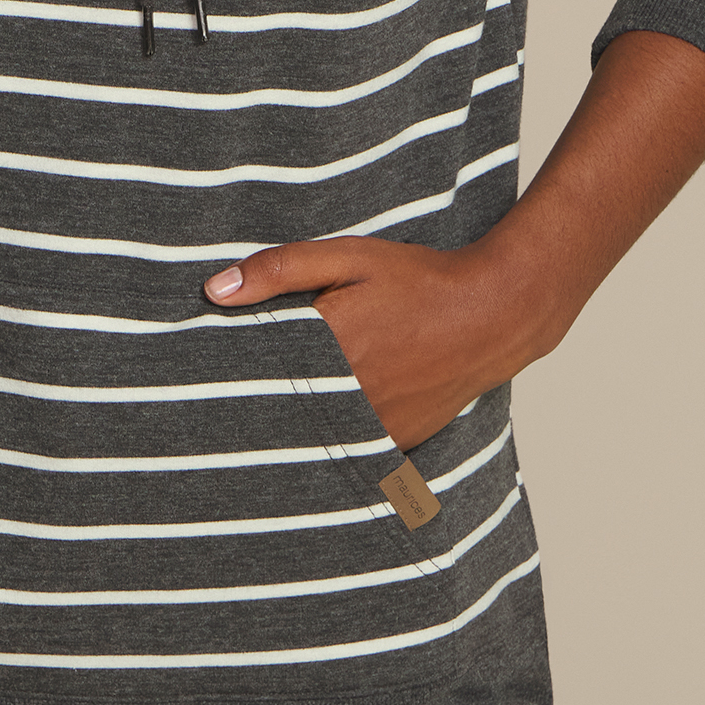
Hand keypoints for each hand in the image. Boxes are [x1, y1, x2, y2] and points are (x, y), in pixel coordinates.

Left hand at [204, 235, 533, 450]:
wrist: (493, 313)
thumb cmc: (418, 280)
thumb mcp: (348, 259)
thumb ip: (280, 270)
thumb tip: (213, 291)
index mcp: (326, 349)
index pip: (257, 375)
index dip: (232, 378)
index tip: (210, 384)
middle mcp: (347, 395)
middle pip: (284, 409)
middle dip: (259, 408)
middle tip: (223, 415)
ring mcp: (375, 424)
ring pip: (317, 434)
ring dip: (301, 426)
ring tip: (269, 429)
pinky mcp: (399, 440)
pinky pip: (353, 445)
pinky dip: (338, 436)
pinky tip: (326, 425)